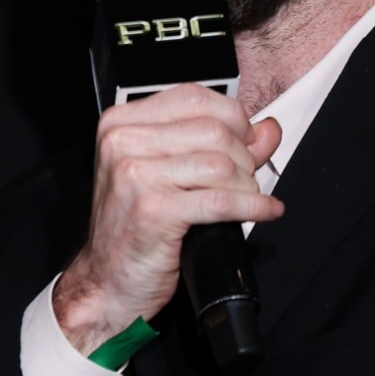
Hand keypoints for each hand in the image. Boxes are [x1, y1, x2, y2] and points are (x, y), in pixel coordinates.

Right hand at [55, 84, 282, 355]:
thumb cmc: (133, 227)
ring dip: (247, 186)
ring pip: (223, 164)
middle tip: (243, 180)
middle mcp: (122, 142)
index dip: (232, 118)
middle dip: (244, 157)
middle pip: (214, 130)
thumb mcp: (169, 174)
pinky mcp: (154, 209)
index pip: (193, 97)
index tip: (245, 141)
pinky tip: (263, 211)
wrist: (107, 279)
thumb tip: (267, 129)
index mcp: (120, 124)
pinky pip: (223, 200)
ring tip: (246, 200)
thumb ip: (218, 146)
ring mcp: (134, 174)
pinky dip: (253, 206)